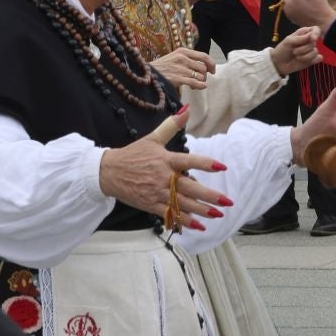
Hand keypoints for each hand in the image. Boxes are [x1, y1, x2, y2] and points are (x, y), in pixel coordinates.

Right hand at [98, 128, 230, 231]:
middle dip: (209, 196)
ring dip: (201, 210)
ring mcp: (157, 193)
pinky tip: (198, 226)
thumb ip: (171, 125)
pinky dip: (183, 221)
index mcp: (165, 160)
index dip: (206, 164)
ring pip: (182, 204)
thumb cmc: (132, 154)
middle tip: (227, 201)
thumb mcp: (152, 138)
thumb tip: (187, 109)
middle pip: (190, 187)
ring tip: (217, 215)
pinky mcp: (151, 204)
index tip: (222, 167)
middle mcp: (163, 177)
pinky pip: (170, 214)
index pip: (189, 161)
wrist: (108, 172)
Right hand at [152, 47, 215, 89]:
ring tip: (194, 84)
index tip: (212, 70)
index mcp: (182, 51)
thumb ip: (187, 59)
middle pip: (203, 67)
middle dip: (204, 75)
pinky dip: (200, 86)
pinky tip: (199, 87)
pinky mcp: (177, 78)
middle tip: (200, 79)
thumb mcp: (174, 57)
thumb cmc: (161, 67)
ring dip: (200, 81)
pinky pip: (195, 82)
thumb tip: (204, 66)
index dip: (211, 63)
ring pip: (200, 76)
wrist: (146, 74)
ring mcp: (180, 68)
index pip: (203, 56)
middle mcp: (182, 58)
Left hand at [271, 25, 322, 75]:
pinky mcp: (312, 59)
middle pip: (314, 42)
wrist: (279, 64)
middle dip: (304, 48)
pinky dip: (312, 60)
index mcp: (304, 33)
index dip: (316, 33)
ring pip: (315, 52)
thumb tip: (312, 36)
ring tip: (296, 57)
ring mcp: (311, 50)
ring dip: (305, 56)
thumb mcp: (289, 41)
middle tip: (294, 51)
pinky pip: (319, 58)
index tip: (312, 39)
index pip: (315, 29)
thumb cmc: (282, 49)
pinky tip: (304, 61)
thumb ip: (301, 38)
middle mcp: (309, 41)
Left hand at [280, 0, 334, 30]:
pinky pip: (287, 8)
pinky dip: (291, 7)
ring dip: (291, 0)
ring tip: (302, 3)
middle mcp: (290, 2)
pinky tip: (301, 9)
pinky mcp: (289, 17)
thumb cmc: (320, 3)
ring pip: (286, 0)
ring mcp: (289, 10)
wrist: (322, 20)